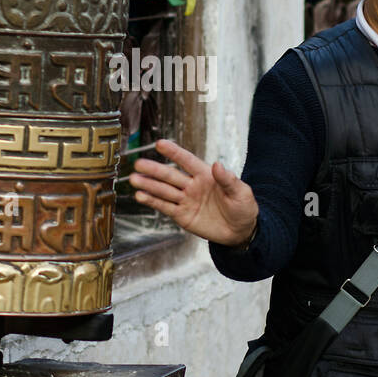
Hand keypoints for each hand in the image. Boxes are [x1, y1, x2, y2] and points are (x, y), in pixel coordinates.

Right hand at [127, 138, 258, 247]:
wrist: (240, 232)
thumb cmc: (243, 208)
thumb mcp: (241, 193)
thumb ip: (228, 180)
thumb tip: (218, 165)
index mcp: (206, 175)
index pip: (187, 161)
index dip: (174, 152)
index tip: (160, 143)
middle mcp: (192, 185)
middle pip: (170, 176)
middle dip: (154, 170)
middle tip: (138, 163)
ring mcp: (186, 200)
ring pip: (164, 191)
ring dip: (149, 185)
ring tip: (134, 179)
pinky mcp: (182, 215)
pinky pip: (165, 207)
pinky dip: (152, 201)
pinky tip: (140, 196)